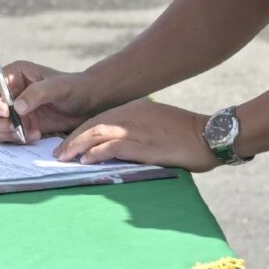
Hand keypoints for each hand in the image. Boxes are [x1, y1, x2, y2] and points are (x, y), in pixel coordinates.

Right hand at [0, 61, 94, 141]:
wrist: (88, 104)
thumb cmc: (75, 88)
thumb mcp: (58, 87)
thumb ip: (37, 93)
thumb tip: (16, 107)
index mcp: (13, 75)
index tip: (6, 112)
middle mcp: (8, 91)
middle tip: (16, 128)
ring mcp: (12, 109)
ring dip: (4, 133)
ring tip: (26, 134)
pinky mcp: (19, 123)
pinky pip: (4, 134)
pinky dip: (14, 139)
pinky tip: (33, 135)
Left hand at [54, 100, 212, 171]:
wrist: (209, 135)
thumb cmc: (186, 133)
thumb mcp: (158, 123)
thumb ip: (138, 129)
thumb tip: (121, 144)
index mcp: (135, 108)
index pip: (100, 119)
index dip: (81, 131)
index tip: (68, 142)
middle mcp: (133, 116)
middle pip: (94, 125)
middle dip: (73, 139)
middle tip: (58, 152)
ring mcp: (138, 130)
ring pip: (98, 134)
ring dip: (78, 146)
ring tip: (64, 157)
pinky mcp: (145, 145)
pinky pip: (114, 147)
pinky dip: (97, 153)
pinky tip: (86, 160)